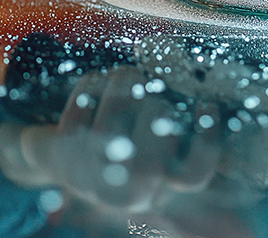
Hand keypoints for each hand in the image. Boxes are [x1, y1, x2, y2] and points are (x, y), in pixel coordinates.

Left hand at [7, 66, 222, 210]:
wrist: (60, 156)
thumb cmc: (121, 141)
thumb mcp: (152, 144)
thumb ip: (176, 127)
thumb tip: (197, 93)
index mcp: (156, 188)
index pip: (192, 178)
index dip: (206, 144)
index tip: (207, 105)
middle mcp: (125, 194)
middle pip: (149, 162)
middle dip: (153, 108)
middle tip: (150, 84)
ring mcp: (89, 178)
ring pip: (109, 132)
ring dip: (121, 90)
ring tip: (126, 74)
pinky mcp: (61, 154)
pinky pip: (78, 114)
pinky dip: (89, 89)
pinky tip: (96, 82)